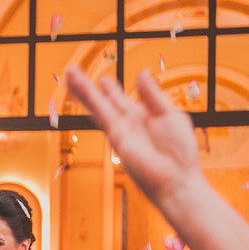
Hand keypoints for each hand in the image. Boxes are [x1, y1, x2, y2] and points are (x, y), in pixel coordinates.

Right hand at [65, 66, 203, 206]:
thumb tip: (142, 73)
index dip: (111, 89)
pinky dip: (91, 98)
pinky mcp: (117, 136)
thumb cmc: (178, 153)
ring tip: (69, 72)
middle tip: (73, 71)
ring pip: (97, 104)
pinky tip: (82, 86)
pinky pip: (101, 112)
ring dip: (82, 88)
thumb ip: (152, 95)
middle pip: (103, 101)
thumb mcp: (170, 113)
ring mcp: (120, 129)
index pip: (121, 100)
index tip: (102, 80)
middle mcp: (128, 123)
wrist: (176, 178)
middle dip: (87, 87)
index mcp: (142, 116)